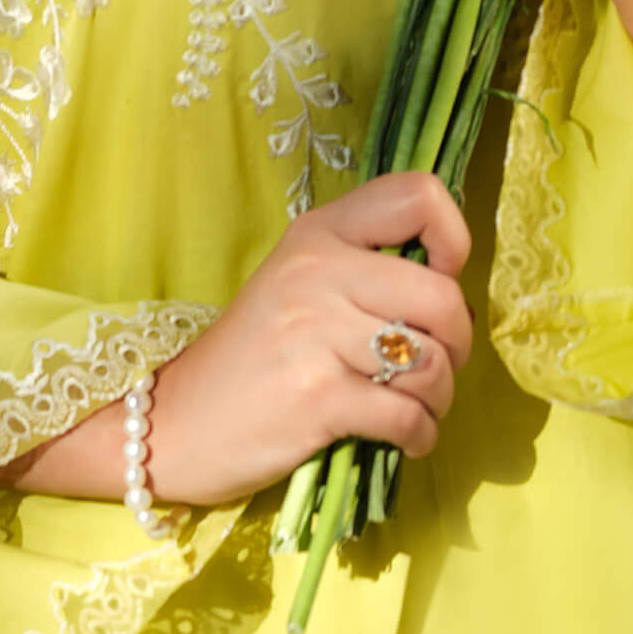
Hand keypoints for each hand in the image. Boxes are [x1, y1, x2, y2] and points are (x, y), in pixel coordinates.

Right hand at [145, 171, 474, 508]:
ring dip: (438, 399)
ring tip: (413, 407)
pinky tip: (401, 438)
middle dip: (458, 345)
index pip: (419, 194)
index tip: (440, 281)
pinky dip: (419, 436)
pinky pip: (408, 416)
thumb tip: (449, 288)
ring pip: (433, 363)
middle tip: (435, 366)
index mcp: (319, 232)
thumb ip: (363, 269)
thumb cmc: (251, 357)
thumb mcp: (298, 284)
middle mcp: (318, 269)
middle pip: (442, 296)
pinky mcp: (317, 396)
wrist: (174, 421)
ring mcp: (315, 331)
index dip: (453, 239)